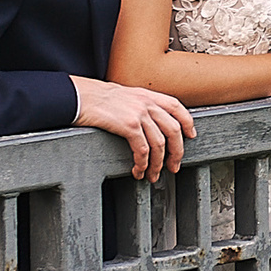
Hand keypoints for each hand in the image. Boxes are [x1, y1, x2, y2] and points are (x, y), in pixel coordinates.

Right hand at [71, 77, 194, 180]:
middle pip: (173, 130)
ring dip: (157, 164)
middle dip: (176, 152)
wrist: (79, 96)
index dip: (187, 122)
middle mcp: (147, 103)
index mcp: (148, 95)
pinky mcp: (128, 125)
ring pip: (159, 144)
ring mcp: (139, 114)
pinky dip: (143, 163)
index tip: (190, 136)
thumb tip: (151, 121)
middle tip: (173, 166)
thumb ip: (141, 105)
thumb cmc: (98, 99)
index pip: (177, 107)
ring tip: (152, 175)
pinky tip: (138, 170)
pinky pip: (142, 149)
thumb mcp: (126, 96)